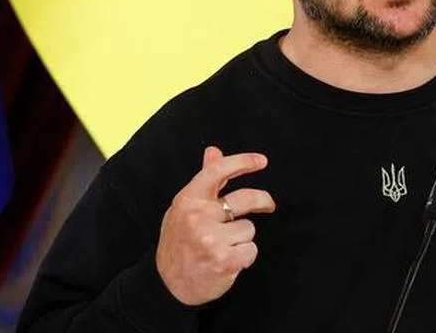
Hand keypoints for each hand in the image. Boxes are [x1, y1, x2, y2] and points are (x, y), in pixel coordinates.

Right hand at [155, 146, 274, 305]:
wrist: (167, 285)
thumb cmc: (178, 243)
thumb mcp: (184, 208)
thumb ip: (203, 179)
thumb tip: (214, 151)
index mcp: (188, 199)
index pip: (218, 171)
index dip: (242, 161)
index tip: (261, 161)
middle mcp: (198, 217)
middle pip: (245, 198)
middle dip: (263, 201)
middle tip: (268, 205)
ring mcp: (211, 239)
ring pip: (249, 228)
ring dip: (242, 239)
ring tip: (224, 247)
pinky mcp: (224, 260)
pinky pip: (251, 250)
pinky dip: (245, 257)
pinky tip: (228, 261)